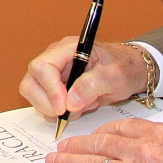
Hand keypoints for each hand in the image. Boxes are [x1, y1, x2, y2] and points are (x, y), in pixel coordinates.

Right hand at [19, 38, 147, 118]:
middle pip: (31, 81)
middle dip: (46, 102)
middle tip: (67, 113)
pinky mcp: (56, 87)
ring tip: (81, 106)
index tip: (63, 107)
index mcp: (68, 49)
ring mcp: (54, 73)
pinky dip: (59, 112)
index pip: (42, 67)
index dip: (49, 89)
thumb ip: (94, 85)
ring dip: (54, 108)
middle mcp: (56, 59)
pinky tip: (80, 106)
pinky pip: (45, 103)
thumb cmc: (125, 67)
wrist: (131, 71)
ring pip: (34, 94)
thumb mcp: (116, 75)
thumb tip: (70, 102)